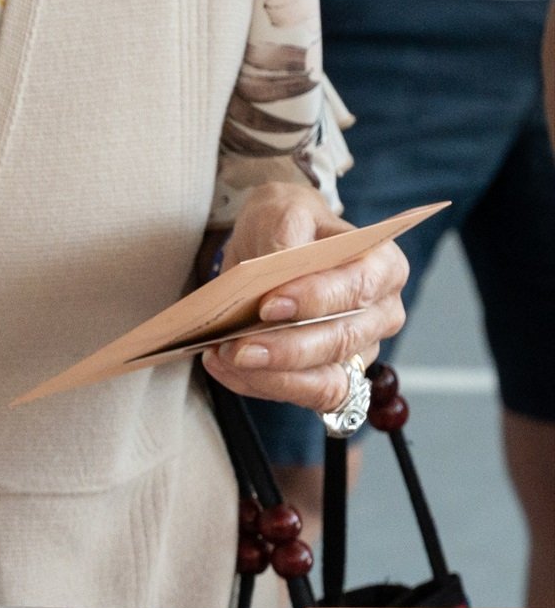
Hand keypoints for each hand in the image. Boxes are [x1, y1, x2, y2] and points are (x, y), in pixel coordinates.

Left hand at [202, 183, 408, 412]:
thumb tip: (274, 276)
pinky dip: (261, 386)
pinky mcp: (331, 376)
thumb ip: (284, 240)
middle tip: (237, 347)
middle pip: (340, 342)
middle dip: (286, 350)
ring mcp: (360, 350)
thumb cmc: (290, 224)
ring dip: (270, 377)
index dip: (316, 300)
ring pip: (325, 381)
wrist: (277, 241)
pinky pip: (302, 395)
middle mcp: (381, 314)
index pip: (357, 289)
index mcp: (383, 266)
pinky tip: (224, 367)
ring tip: (224, 358)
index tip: (268, 305)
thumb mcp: (284, 213)